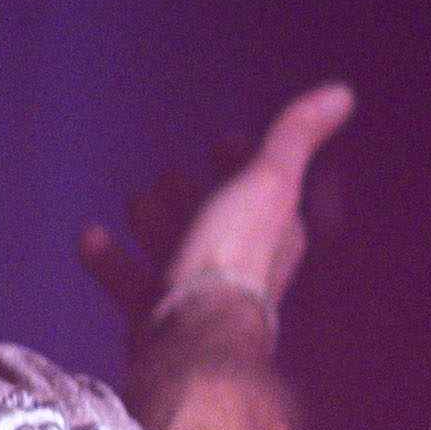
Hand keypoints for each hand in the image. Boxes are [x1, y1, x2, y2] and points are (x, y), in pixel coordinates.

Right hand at [83, 81, 355, 326]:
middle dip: (193, 197)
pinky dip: (111, 259)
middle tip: (168, 176)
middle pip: (216, 223)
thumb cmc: (235, 255)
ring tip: (133, 201)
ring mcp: (198, 295)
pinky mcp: (158, 320)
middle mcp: (239, 266)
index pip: (264, 188)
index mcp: (273, 232)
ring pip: (173, 252)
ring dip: (153, 224)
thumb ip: (294, 137)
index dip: (244, 163)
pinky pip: (131, 283)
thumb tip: (341, 94)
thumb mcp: (268, 181)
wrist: (194, 336)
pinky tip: (89, 238)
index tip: (223, 142)